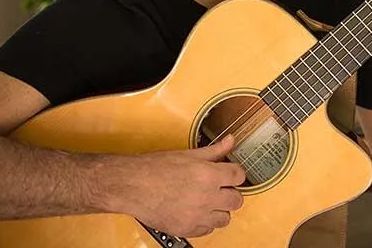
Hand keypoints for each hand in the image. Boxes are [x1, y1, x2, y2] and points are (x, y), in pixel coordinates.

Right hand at [111, 134, 245, 237]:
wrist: (132, 186)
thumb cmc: (155, 169)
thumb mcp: (188, 154)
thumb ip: (214, 150)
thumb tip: (230, 141)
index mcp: (209, 175)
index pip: (239, 176)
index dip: (235, 174)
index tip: (230, 174)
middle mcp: (206, 197)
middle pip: (237, 200)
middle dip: (230, 193)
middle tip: (221, 188)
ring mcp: (197, 215)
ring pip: (225, 219)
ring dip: (220, 210)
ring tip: (208, 202)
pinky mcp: (187, 229)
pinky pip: (208, 230)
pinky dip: (205, 223)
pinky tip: (197, 212)